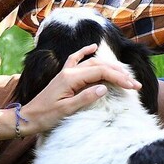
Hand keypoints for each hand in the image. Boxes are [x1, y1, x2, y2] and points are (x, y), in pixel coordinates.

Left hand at [20, 44, 140, 135]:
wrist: (28, 116)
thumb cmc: (46, 116)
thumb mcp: (67, 110)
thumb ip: (85, 98)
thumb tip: (104, 88)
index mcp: (71, 78)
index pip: (100, 73)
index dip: (118, 78)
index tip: (132, 86)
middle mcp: (69, 71)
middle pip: (99, 66)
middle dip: (118, 73)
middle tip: (135, 84)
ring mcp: (66, 72)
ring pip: (91, 63)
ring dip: (109, 66)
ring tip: (125, 73)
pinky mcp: (64, 76)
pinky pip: (76, 59)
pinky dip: (85, 52)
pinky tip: (93, 47)